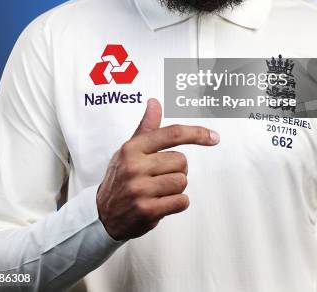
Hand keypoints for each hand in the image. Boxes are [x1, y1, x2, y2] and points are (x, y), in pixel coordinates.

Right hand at [96, 98, 219, 240]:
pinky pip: (181, 202)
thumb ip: (146, 127)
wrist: (103, 214)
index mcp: (132, 148)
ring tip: (158, 190)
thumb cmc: (121, 177)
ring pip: (182, 181)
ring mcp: (140, 190)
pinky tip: (161, 203)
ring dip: (176, 187)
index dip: (196, 133)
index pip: (172, 134)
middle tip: (160, 176)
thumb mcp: (129, 150)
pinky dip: (177, 203)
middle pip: (181, 161)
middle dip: (177, 169)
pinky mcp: (147, 211)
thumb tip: (154, 102)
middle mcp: (135, 166)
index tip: (213, 137)